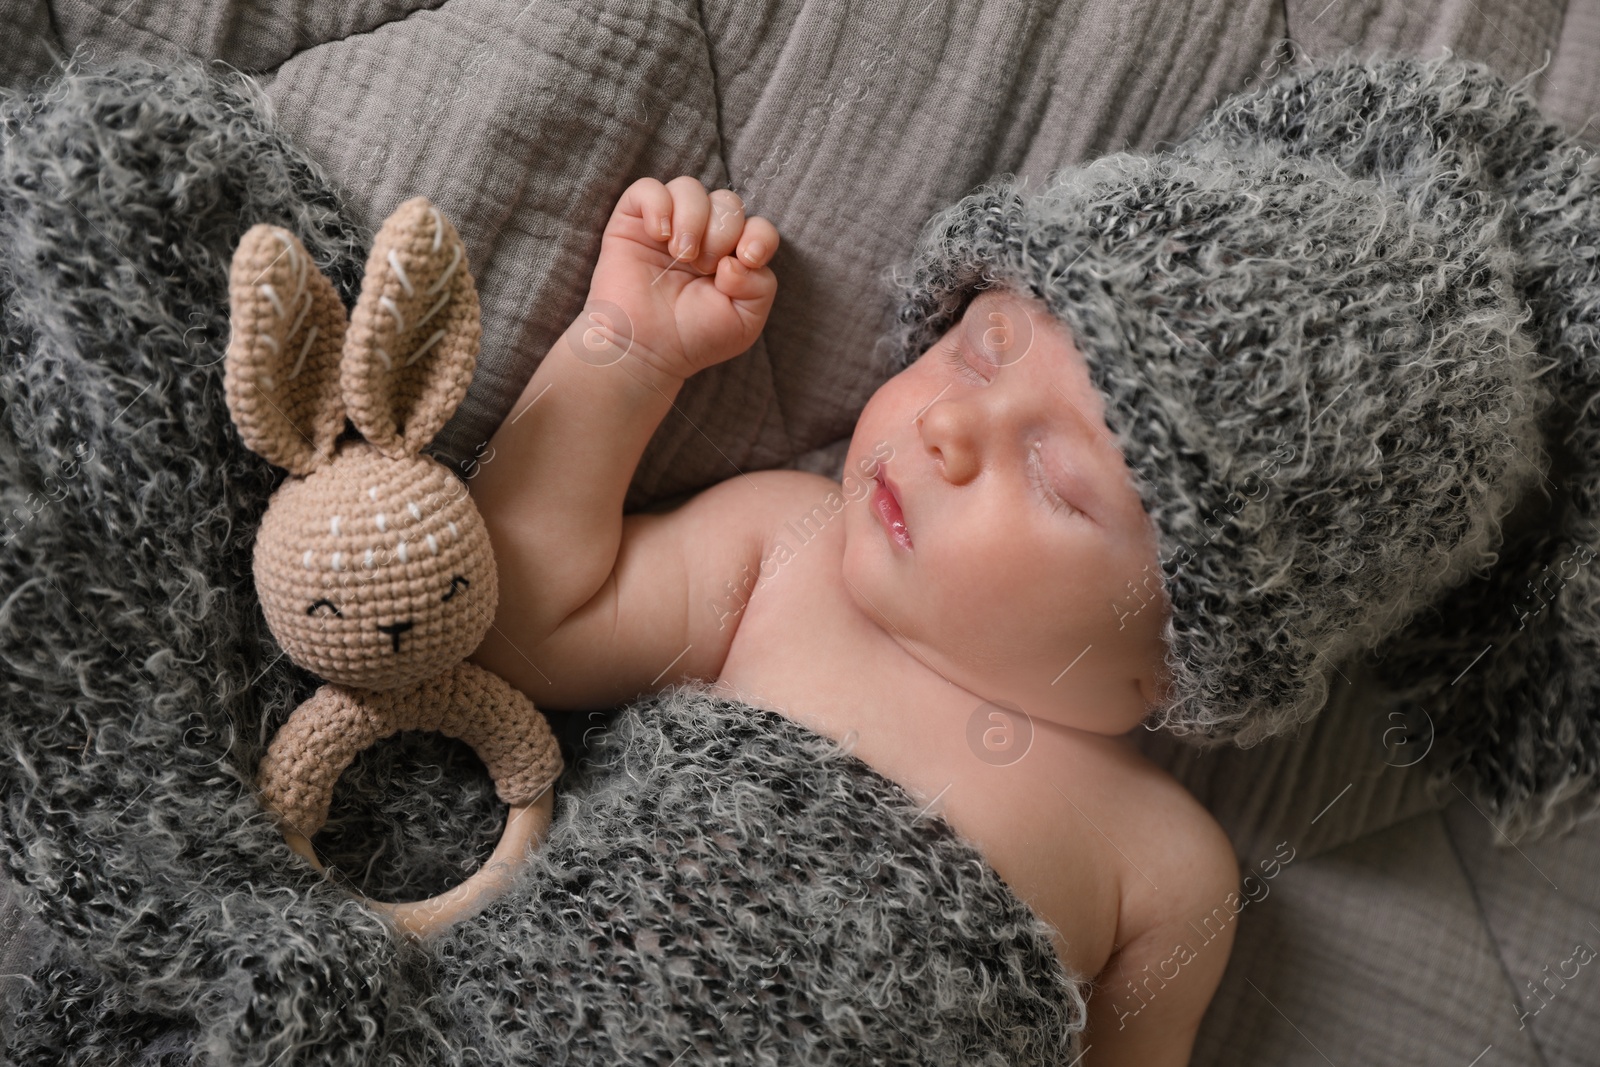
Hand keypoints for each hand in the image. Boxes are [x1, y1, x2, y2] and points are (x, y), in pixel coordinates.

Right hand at [581, 176, 778, 384]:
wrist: (645, 349)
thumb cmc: (694, 337)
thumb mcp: (746, 320)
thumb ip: (761, 285)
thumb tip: (738, 258)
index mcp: (732, 255)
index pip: (757, 225)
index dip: (759, 235)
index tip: (746, 259)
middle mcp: (702, 236)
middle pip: (727, 202)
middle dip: (722, 233)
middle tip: (704, 268)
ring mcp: (668, 226)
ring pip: (690, 188)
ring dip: (693, 219)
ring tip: (681, 255)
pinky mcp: (632, 222)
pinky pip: (648, 188)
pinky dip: (658, 206)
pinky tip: (659, 236)